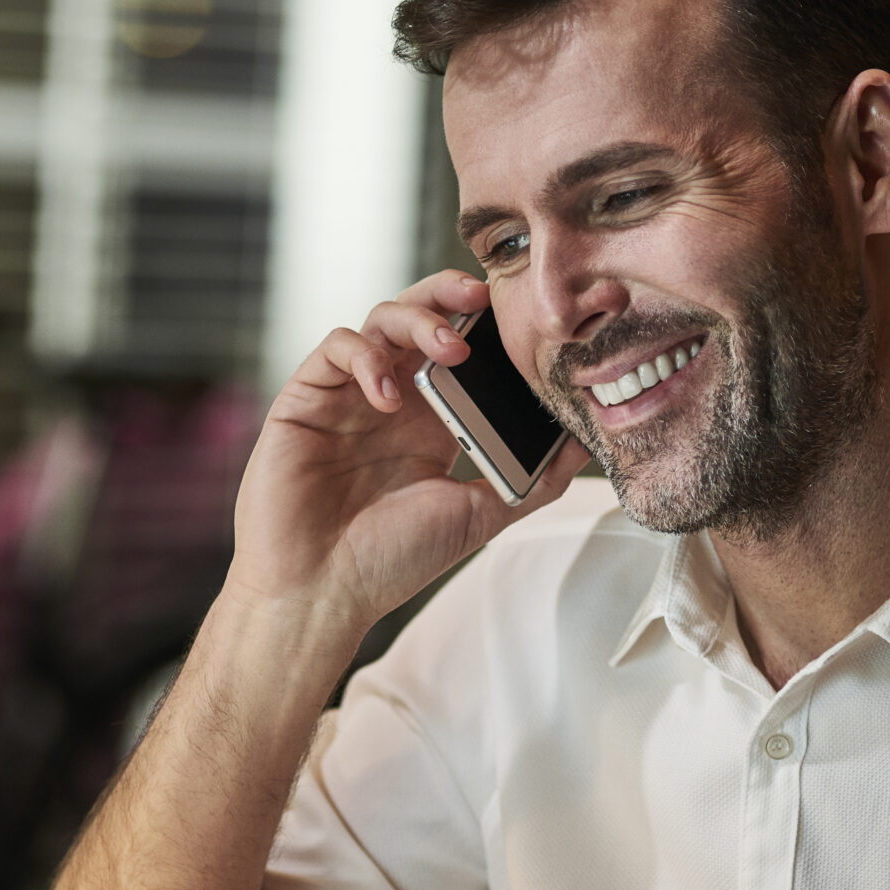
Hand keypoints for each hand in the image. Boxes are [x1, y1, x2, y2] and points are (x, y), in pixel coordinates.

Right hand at [227, 268, 584, 643]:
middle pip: (418, 316)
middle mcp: (389, 398)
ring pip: (379, 320)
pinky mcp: (305, 399)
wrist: (321, 594)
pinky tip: (388, 397)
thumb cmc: (391, 561)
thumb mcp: (479, 514)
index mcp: (429, 419)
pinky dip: (366, 358)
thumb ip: (533, 480)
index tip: (518, 316)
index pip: (457, 345)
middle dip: (449, 295)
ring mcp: (346, 396)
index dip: (483, 322)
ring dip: (418, 320)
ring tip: (450, 347)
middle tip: (482, 297)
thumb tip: (584, 445)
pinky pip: (335, 349)